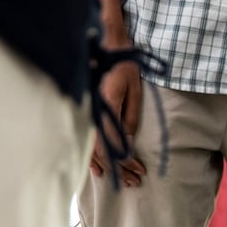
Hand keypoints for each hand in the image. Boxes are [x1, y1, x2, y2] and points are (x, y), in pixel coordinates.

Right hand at [89, 58, 146, 185]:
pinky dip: (93, 157)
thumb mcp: (134, 91)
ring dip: (108, 166)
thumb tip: (128, 142)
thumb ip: (129, 117)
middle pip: (103, 151)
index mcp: (105, 107)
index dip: (127, 161)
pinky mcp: (86, 113)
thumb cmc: (124, 65)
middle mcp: (92, 113)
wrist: (104, 44)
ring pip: (93, 149)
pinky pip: (86, 140)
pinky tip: (98, 169)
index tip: (140, 170)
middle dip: (120, 169)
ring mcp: (86, 113)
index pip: (116, 144)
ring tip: (123, 180)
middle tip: (135, 182)